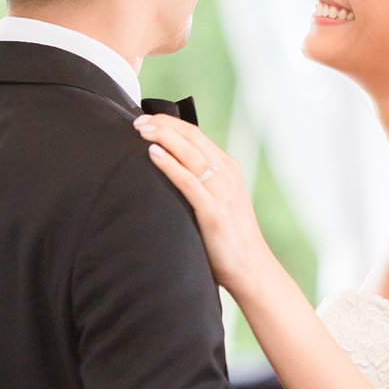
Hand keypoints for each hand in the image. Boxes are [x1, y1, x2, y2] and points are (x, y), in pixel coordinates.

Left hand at [136, 113, 269, 288]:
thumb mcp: (219, 202)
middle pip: (193, 138)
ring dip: (164, 138)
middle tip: (137, 120)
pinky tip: (153, 154)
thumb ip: (201, 185)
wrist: (251, 268)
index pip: (197, 136)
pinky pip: (188, 182)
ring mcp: (223, 193)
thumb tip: (169, 172)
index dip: (170, 123)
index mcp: (229, 170)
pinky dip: (170, 165)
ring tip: (141, 130)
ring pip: (191, 154)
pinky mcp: (214, 212)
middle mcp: (228, 176)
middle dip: (163, 125)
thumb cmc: (228, 239)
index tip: (146, 119)